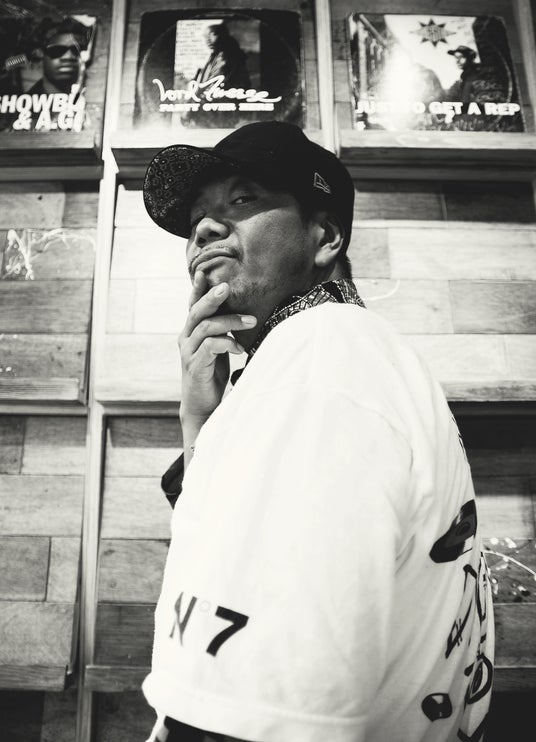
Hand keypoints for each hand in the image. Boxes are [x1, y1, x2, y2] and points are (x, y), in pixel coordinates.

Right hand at [178, 271, 255, 455]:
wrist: (201, 405)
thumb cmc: (211, 373)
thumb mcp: (217, 347)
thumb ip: (221, 330)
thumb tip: (242, 311)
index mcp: (191, 331)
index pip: (193, 305)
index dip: (198, 288)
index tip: (204, 271)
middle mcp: (186, 338)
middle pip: (196, 311)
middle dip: (212, 297)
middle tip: (227, 287)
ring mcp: (188, 352)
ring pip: (205, 327)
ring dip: (230, 321)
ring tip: (251, 320)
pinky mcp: (195, 366)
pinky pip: (209, 347)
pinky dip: (226, 343)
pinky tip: (240, 348)